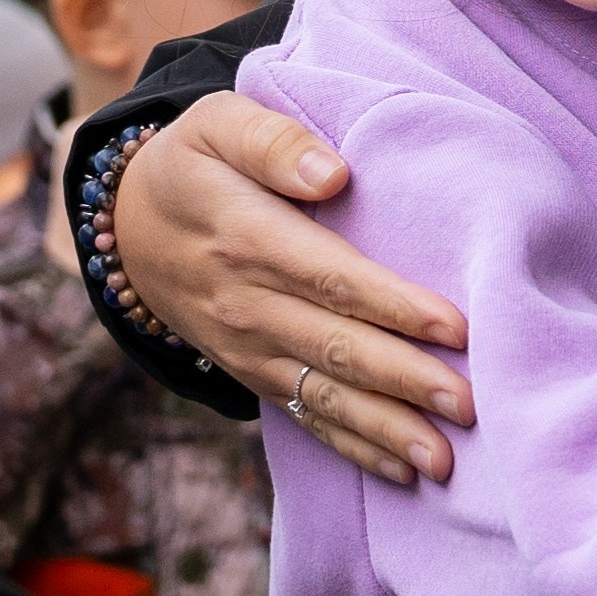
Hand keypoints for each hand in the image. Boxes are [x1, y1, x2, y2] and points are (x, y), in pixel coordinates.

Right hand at [114, 96, 472, 487]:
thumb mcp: (217, 124)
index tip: (455, 327)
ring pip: (324, 394)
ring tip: (444, 461)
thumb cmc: (193, 163)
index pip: (331, 277)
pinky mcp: (251, 371)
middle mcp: (246, 303)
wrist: (125, 225)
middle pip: (336, 347)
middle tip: (471, 405)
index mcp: (248, 237)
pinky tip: (399, 471)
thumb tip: (332, 172)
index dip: (393, 305)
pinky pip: (302, 415)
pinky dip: (351, 446)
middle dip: (405, 380)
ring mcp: (246, 347)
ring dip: (385, 429)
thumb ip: (274, 140)